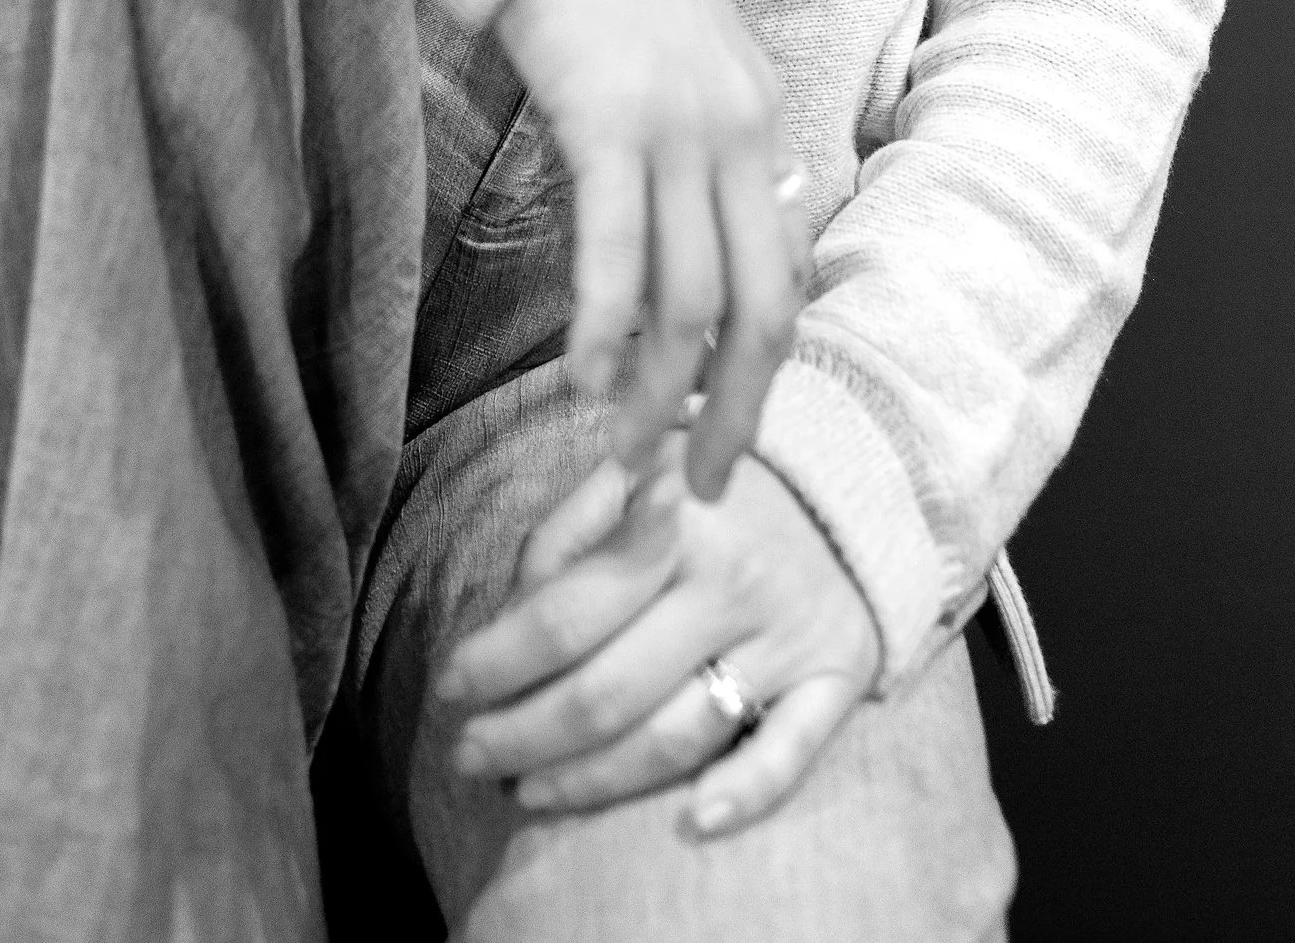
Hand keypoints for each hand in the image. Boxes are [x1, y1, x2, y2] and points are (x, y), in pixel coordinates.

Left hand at [435, 434, 883, 840]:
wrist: (847, 482)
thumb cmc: (711, 491)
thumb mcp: (635, 470)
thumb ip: (568, 533)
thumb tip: (507, 617)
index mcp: (675, 518)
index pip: (565, 614)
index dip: (495, 662)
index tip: (447, 688)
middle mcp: (732, 581)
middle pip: (609, 690)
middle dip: (523, 736)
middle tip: (467, 758)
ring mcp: (788, 637)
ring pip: (677, 737)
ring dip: (593, 781)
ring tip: (528, 792)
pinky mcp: (838, 677)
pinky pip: (790, 754)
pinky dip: (742, 795)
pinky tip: (689, 824)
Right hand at [493, 0, 800, 495]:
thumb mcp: (671, 59)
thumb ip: (687, 143)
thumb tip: (669, 238)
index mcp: (761, 119)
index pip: (782, 271)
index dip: (759, 364)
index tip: (724, 423)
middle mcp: (740, 130)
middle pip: (762, 308)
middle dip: (735, 410)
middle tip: (703, 486)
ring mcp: (681, 129)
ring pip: (690, 301)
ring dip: (657, 393)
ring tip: (623, 454)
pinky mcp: (611, 123)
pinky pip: (617, 257)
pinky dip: (601, 333)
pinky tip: (578, 380)